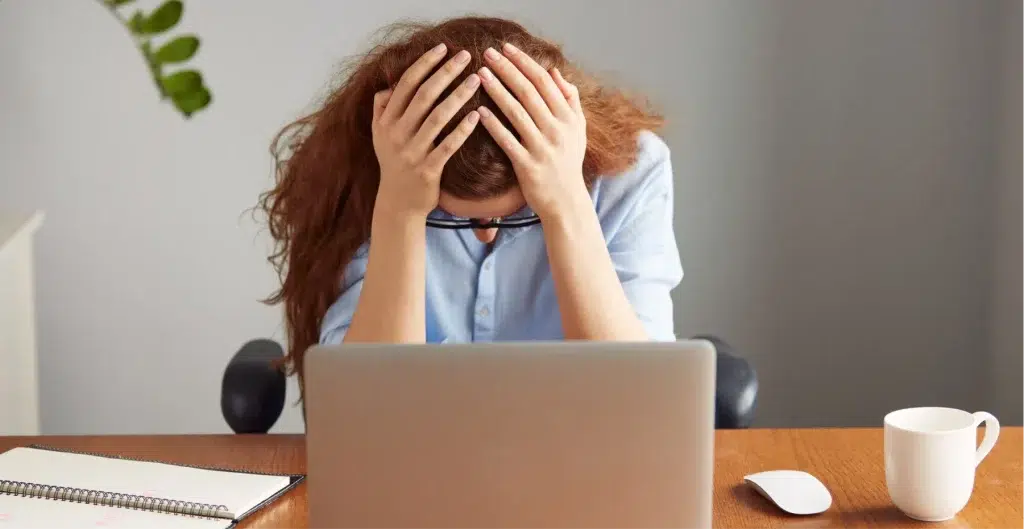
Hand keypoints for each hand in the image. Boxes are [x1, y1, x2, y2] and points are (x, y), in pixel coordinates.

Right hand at [372, 44, 481, 217]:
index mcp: (386, 121)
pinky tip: (477, 115)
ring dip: (458, 95)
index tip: (443, 48)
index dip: (425, 64)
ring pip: (437, 118)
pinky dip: (462, 130)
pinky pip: (448, 146)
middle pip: (423, 96)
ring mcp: (411, 153)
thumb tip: (389, 85)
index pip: (406, 84)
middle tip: (467, 56)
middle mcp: (396, 134)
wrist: (398, 204)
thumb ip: (381, 109)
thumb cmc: (395, 164)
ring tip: (477, 79)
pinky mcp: (427, 170)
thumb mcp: (381, 136)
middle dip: (446, 72)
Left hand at [476, 43, 589, 220]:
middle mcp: (557, 130)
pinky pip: (507, 141)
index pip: (544, 81)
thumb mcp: (578, 129)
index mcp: (568, 117)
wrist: (566, 202)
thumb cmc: (568, 162)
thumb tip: (554, 71)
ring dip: (497, 91)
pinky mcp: (527, 166)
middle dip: (507, 69)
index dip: (524, 62)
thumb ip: (570, 99)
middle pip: (528, 92)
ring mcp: (542, 148)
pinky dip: (494, 125)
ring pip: (517, 113)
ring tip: (479, 74)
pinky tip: (478, 111)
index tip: (506, 47)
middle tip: (487, 52)